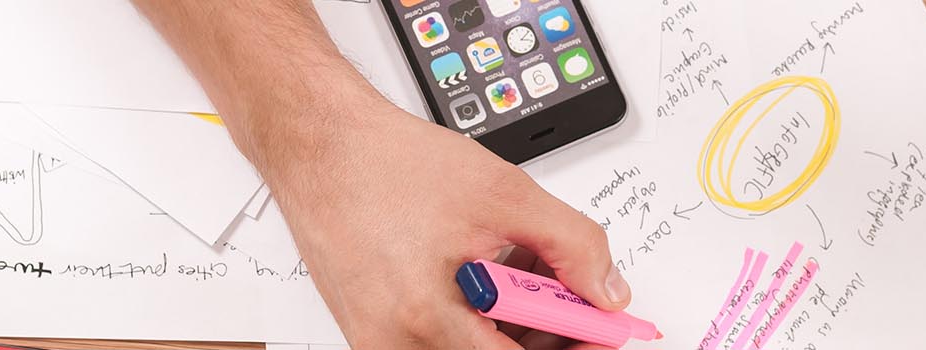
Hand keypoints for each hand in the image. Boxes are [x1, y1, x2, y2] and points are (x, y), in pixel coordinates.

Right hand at [250, 99, 629, 348]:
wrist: (318, 145)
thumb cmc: (385, 163)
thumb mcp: (503, 193)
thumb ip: (571, 244)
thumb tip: (607, 290)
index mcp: (426, 317)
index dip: (573, 348)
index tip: (601, 329)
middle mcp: (394, 343)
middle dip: (543, 335)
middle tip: (568, 296)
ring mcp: (378, 343)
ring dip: (510, 327)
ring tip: (517, 268)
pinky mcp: (370, 333)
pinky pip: (439, 343)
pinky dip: (475, 319)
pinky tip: (485, 277)